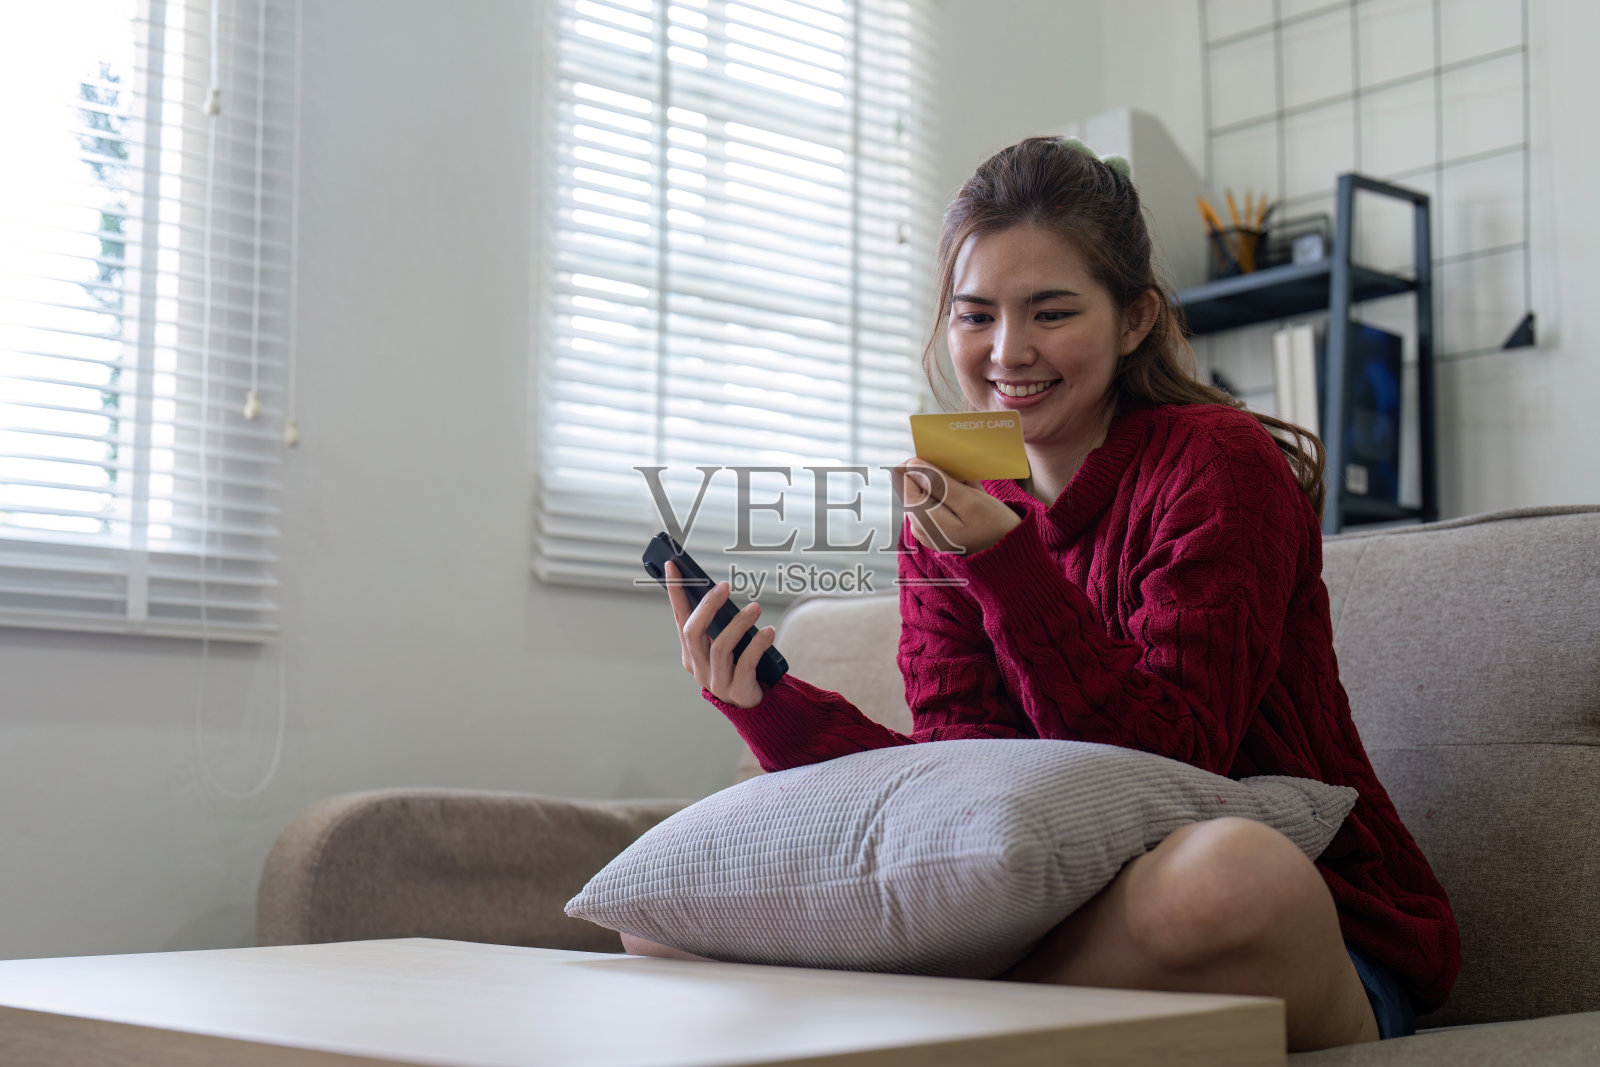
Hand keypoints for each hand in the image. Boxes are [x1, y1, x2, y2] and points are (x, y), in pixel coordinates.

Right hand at [663, 560, 775, 708]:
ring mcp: (716, 681)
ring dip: (738, 624)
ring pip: (720, 647)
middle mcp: (699, 667)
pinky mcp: (737, 690)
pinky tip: (768, 631)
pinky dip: (757, 645)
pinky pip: (745, 664)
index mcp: (691, 653)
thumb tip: (721, 590)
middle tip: (725, 586)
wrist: (753, 704)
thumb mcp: (725, 644)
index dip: (676, 592)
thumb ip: (720, 624)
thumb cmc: (738, 666)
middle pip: (693, 632)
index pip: (680, 618)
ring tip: (756, 608)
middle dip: (708, 606)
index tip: (673, 565)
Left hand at [890, 458, 1022, 555]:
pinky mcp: (937, 526)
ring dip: (949, 483)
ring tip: (971, 491)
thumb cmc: (994, 527)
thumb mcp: (970, 501)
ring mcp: (927, 527)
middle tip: (964, 480)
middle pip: (915, 484)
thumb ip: (939, 483)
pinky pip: (938, 500)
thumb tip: (912, 465)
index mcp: (922, 518)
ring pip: (928, 490)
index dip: (919, 463)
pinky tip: (971, 497)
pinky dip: (953, 492)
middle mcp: (919, 524)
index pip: (902, 478)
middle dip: (937, 474)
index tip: (944, 463)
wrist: (1009, 552)